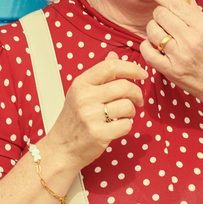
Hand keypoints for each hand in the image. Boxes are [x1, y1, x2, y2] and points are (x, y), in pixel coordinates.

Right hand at [44, 52, 148, 171]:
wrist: (61, 148)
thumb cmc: (72, 120)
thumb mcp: (80, 93)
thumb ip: (99, 74)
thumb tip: (114, 55)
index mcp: (80, 84)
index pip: (110, 66)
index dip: (131, 68)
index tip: (141, 74)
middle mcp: (84, 98)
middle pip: (124, 86)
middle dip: (137, 93)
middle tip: (137, 99)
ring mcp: (90, 117)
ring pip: (127, 106)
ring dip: (132, 111)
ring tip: (125, 114)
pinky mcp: (98, 135)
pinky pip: (126, 125)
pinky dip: (127, 125)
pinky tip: (118, 126)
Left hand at [141, 0, 202, 104]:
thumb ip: (197, 14)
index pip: (175, 3)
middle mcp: (191, 40)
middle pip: (161, 15)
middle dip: (159, 13)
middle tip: (163, 18)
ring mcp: (180, 57)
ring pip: (152, 31)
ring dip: (153, 29)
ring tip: (160, 33)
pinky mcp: (171, 71)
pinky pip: (148, 52)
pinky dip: (147, 46)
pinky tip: (153, 45)